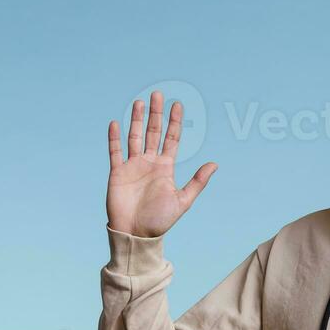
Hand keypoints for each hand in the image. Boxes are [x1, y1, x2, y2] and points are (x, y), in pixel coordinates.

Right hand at [106, 89, 216, 238]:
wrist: (136, 234)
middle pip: (153, 132)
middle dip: (155, 114)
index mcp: (165, 168)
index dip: (174, 122)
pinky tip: (115, 124)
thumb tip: (215, 164)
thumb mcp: (182, 200)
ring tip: (139, 103)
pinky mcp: (117, 173)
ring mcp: (132, 166)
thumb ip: (197, 182)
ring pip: (134, 137)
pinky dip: (114, 138)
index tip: (178, 104)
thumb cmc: (160, 221)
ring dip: (136, 120)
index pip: (171, 139)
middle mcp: (149, 163)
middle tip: (158, 94)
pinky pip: (115, 152)